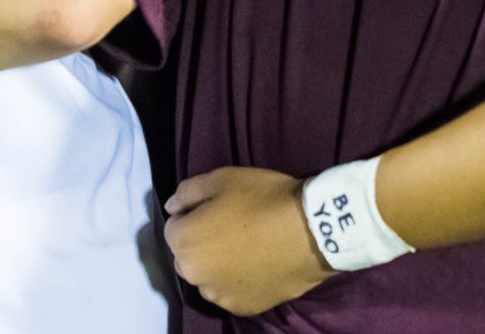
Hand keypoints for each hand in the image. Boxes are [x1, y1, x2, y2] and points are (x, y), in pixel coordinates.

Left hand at [164, 166, 333, 316]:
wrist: (311, 231)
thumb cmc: (262, 199)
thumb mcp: (221, 178)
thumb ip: (187, 192)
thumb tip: (173, 207)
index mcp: (183, 242)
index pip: (174, 227)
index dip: (193, 214)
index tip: (216, 208)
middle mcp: (193, 274)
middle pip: (188, 256)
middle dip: (201, 243)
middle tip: (231, 227)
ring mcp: (218, 295)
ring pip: (208, 277)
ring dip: (217, 265)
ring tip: (246, 248)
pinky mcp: (243, 306)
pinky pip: (231, 291)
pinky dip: (238, 281)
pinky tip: (257, 265)